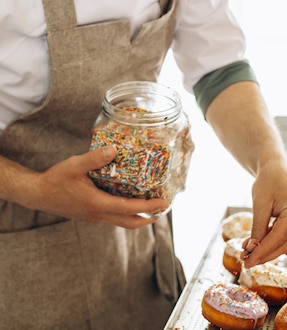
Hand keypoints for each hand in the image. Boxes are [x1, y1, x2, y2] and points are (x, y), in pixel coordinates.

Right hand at [26, 146, 168, 228]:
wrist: (38, 194)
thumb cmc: (56, 179)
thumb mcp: (74, 165)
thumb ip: (94, 158)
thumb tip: (114, 149)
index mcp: (97, 204)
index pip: (129, 209)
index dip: (148, 206)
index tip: (164, 203)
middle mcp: (98, 214)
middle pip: (130, 222)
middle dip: (149, 217)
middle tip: (164, 208)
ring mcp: (95, 216)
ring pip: (122, 221)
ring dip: (139, 216)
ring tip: (152, 205)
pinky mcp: (91, 214)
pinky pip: (114, 217)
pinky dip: (126, 212)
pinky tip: (129, 199)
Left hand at [241, 162, 286, 266]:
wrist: (275, 166)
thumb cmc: (268, 180)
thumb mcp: (260, 204)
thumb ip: (258, 228)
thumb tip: (252, 250)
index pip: (278, 239)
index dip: (261, 252)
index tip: (247, 262)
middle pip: (283, 244)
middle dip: (264, 255)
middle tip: (246, 262)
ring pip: (284, 243)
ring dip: (266, 250)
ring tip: (248, 254)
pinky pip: (284, 235)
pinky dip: (270, 241)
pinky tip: (255, 245)